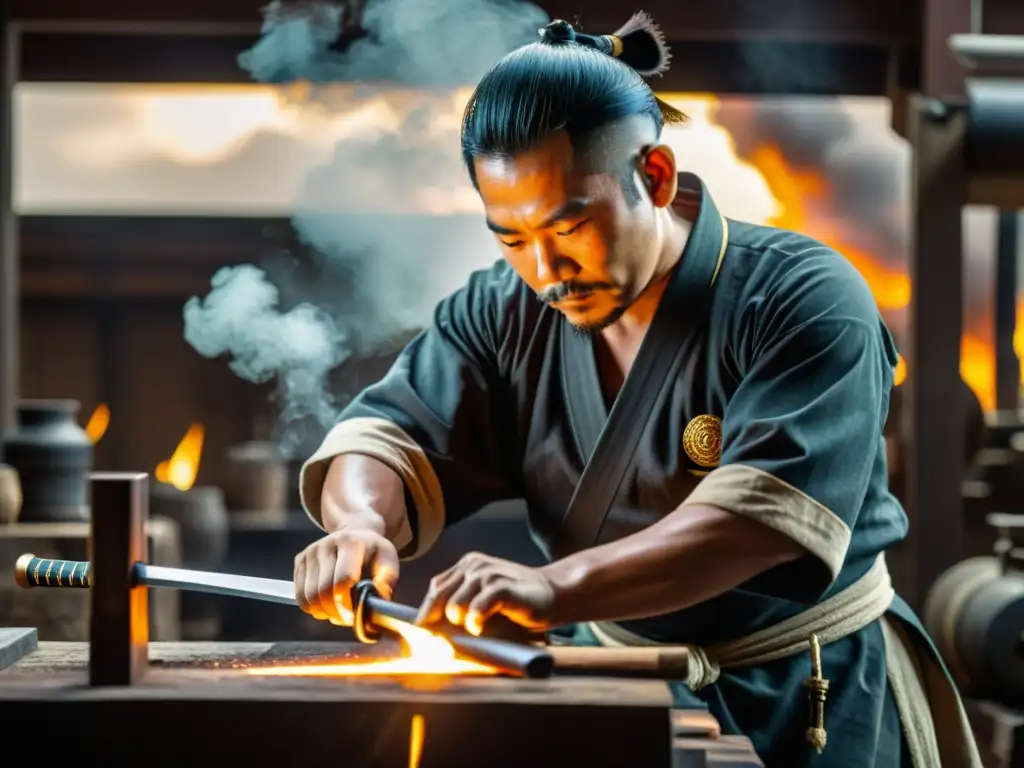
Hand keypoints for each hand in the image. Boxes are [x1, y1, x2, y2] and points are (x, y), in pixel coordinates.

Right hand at [293, 528, 398, 624]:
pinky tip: (325, 605)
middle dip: (334, 612)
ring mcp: (311, 552)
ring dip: (323, 612)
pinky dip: (311, 607)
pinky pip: (299, 595)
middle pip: (322, 590)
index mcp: (351, 543)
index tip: (353, 617)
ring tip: (337, 612)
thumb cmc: (372, 551)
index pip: (342, 579)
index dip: (346, 604)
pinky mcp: (300, 559)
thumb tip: (377, 599)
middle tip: (346, 618)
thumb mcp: (388, 559)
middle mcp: (326, 545)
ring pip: (308, 596)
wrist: (355, 532)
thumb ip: (386, 579)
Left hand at [415, 552, 555, 636]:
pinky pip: (476, 609)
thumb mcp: (483, 599)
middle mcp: (474, 565)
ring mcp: (488, 573)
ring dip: (460, 623)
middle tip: (440, 642)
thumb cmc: (516, 603)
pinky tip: (480, 627)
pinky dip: (475, 622)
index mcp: (467, 566)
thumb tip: (431, 629)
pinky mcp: (502, 586)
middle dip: (436, 623)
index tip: (424, 634)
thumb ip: (461, 605)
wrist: (554, 594)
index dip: (427, 612)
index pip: (435, 589)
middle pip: (439, 597)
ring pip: (455, 605)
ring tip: (474, 629)